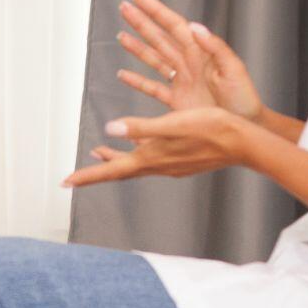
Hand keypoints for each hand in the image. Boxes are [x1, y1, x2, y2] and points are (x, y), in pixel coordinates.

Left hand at [62, 107, 253, 188]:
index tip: (65, 182)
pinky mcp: (179, 160)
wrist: (243, 142)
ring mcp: (169, 165)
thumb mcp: (173, 124)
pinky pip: (148, 160)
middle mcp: (157, 165)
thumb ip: (141, 127)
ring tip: (95, 156)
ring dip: (113, 162)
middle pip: (118, 172)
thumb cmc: (211, 129)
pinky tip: (136, 147)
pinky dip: (134, 154)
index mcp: (151, 158)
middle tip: (72, 178)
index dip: (87, 176)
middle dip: (94, 173)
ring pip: (133, 166)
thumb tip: (109, 129)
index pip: (111, 170)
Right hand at [116, 0, 263, 121]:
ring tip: (121, 35)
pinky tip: (123, 74)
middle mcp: (188, 64)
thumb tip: (196, 27)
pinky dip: (136, 81)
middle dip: (141, 22)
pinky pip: (152, 87)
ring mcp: (181, 81)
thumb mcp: (234, 69)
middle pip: (159, 38)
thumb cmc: (244, 98)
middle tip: (124, 8)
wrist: (244, 125)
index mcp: (200, 53)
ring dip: (136, 47)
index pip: (173, 25)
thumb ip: (215, 47)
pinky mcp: (176, 101)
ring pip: (153, 59)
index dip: (155, 11)